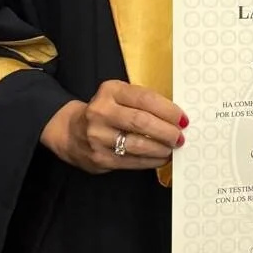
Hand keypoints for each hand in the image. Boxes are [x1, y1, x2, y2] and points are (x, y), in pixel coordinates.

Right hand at [41, 81, 187, 174]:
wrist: (69, 131)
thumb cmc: (105, 111)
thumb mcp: (119, 96)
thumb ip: (143, 102)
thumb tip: (176, 117)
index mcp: (111, 91)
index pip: (145, 99)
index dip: (168, 110)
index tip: (183, 119)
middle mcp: (101, 112)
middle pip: (142, 122)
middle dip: (167, 131)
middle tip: (180, 136)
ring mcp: (98, 136)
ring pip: (137, 144)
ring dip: (161, 148)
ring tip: (172, 148)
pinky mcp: (99, 158)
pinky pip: (131, 161)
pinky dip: (150, 161)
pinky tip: (160, 158)